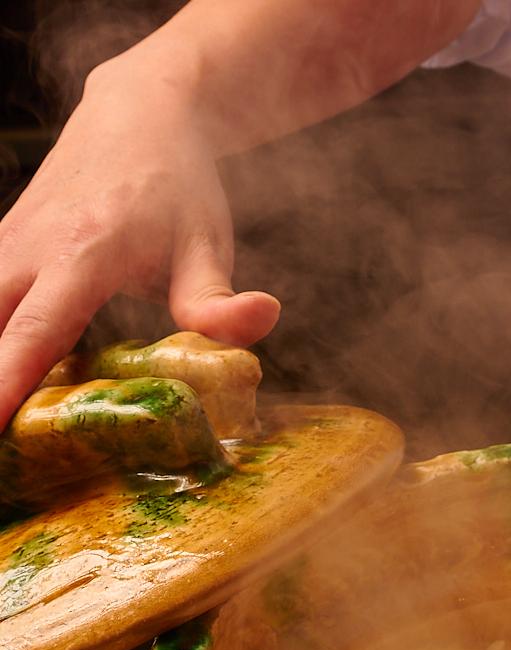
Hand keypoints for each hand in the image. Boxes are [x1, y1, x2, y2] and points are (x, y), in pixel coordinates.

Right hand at [0, 57, 278, 426]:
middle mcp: (29, 247)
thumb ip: (218, 300)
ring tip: (6, 421)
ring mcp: (6, 243)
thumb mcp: (207, 244)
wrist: (139, 115)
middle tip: (2, 451)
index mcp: (83, 253)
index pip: (37, 331)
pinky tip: (9, 385)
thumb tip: (261, 320)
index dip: (7, 381)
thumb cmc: (179, 187)